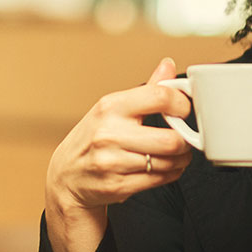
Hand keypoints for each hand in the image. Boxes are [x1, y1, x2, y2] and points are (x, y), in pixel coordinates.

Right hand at [45, 57, 192, 251]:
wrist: (66, 176)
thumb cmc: (93, 138)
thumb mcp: (112, 108)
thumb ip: (146, 89)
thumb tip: (167, 65)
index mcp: (111, 107)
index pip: (159, 97)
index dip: (182, 104)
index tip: (184, 109)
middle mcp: (110, 134)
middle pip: (170, 140)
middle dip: (185, 141)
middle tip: (185, 138)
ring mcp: (113, 162)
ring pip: (168, 162)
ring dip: (180, 159)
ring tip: (176, 154)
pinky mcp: (118, 186)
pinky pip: (159, 180)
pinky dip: (170, 173)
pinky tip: (166, 167)